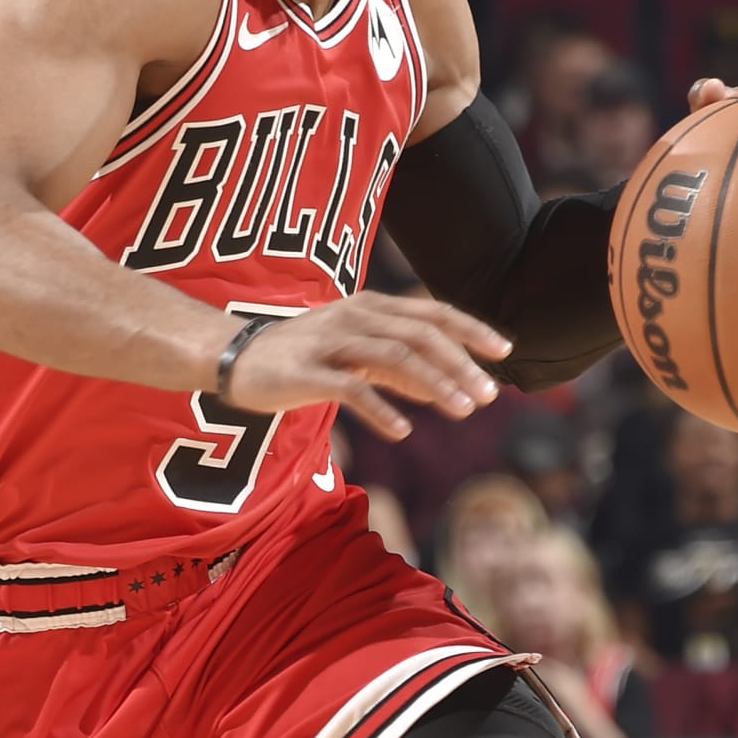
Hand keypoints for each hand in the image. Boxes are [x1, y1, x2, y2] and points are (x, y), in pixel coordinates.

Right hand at [222, 293, 510, 442]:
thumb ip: (396, 366)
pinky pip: (351, 389)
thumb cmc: (299, 357)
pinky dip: (381, 409)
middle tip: (489, 394)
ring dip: (434, 384)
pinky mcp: (307, 372)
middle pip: (420, 335)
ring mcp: (330, 343)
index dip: (470, 330)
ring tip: (463, 409)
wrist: (232, 357)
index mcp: (370, 307)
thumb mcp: (354, 353)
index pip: (431, 312)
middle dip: (460, 363)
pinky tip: (403, 431)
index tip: (505, 351)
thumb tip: (441, 384)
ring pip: (394, 358)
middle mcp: (355, 317)